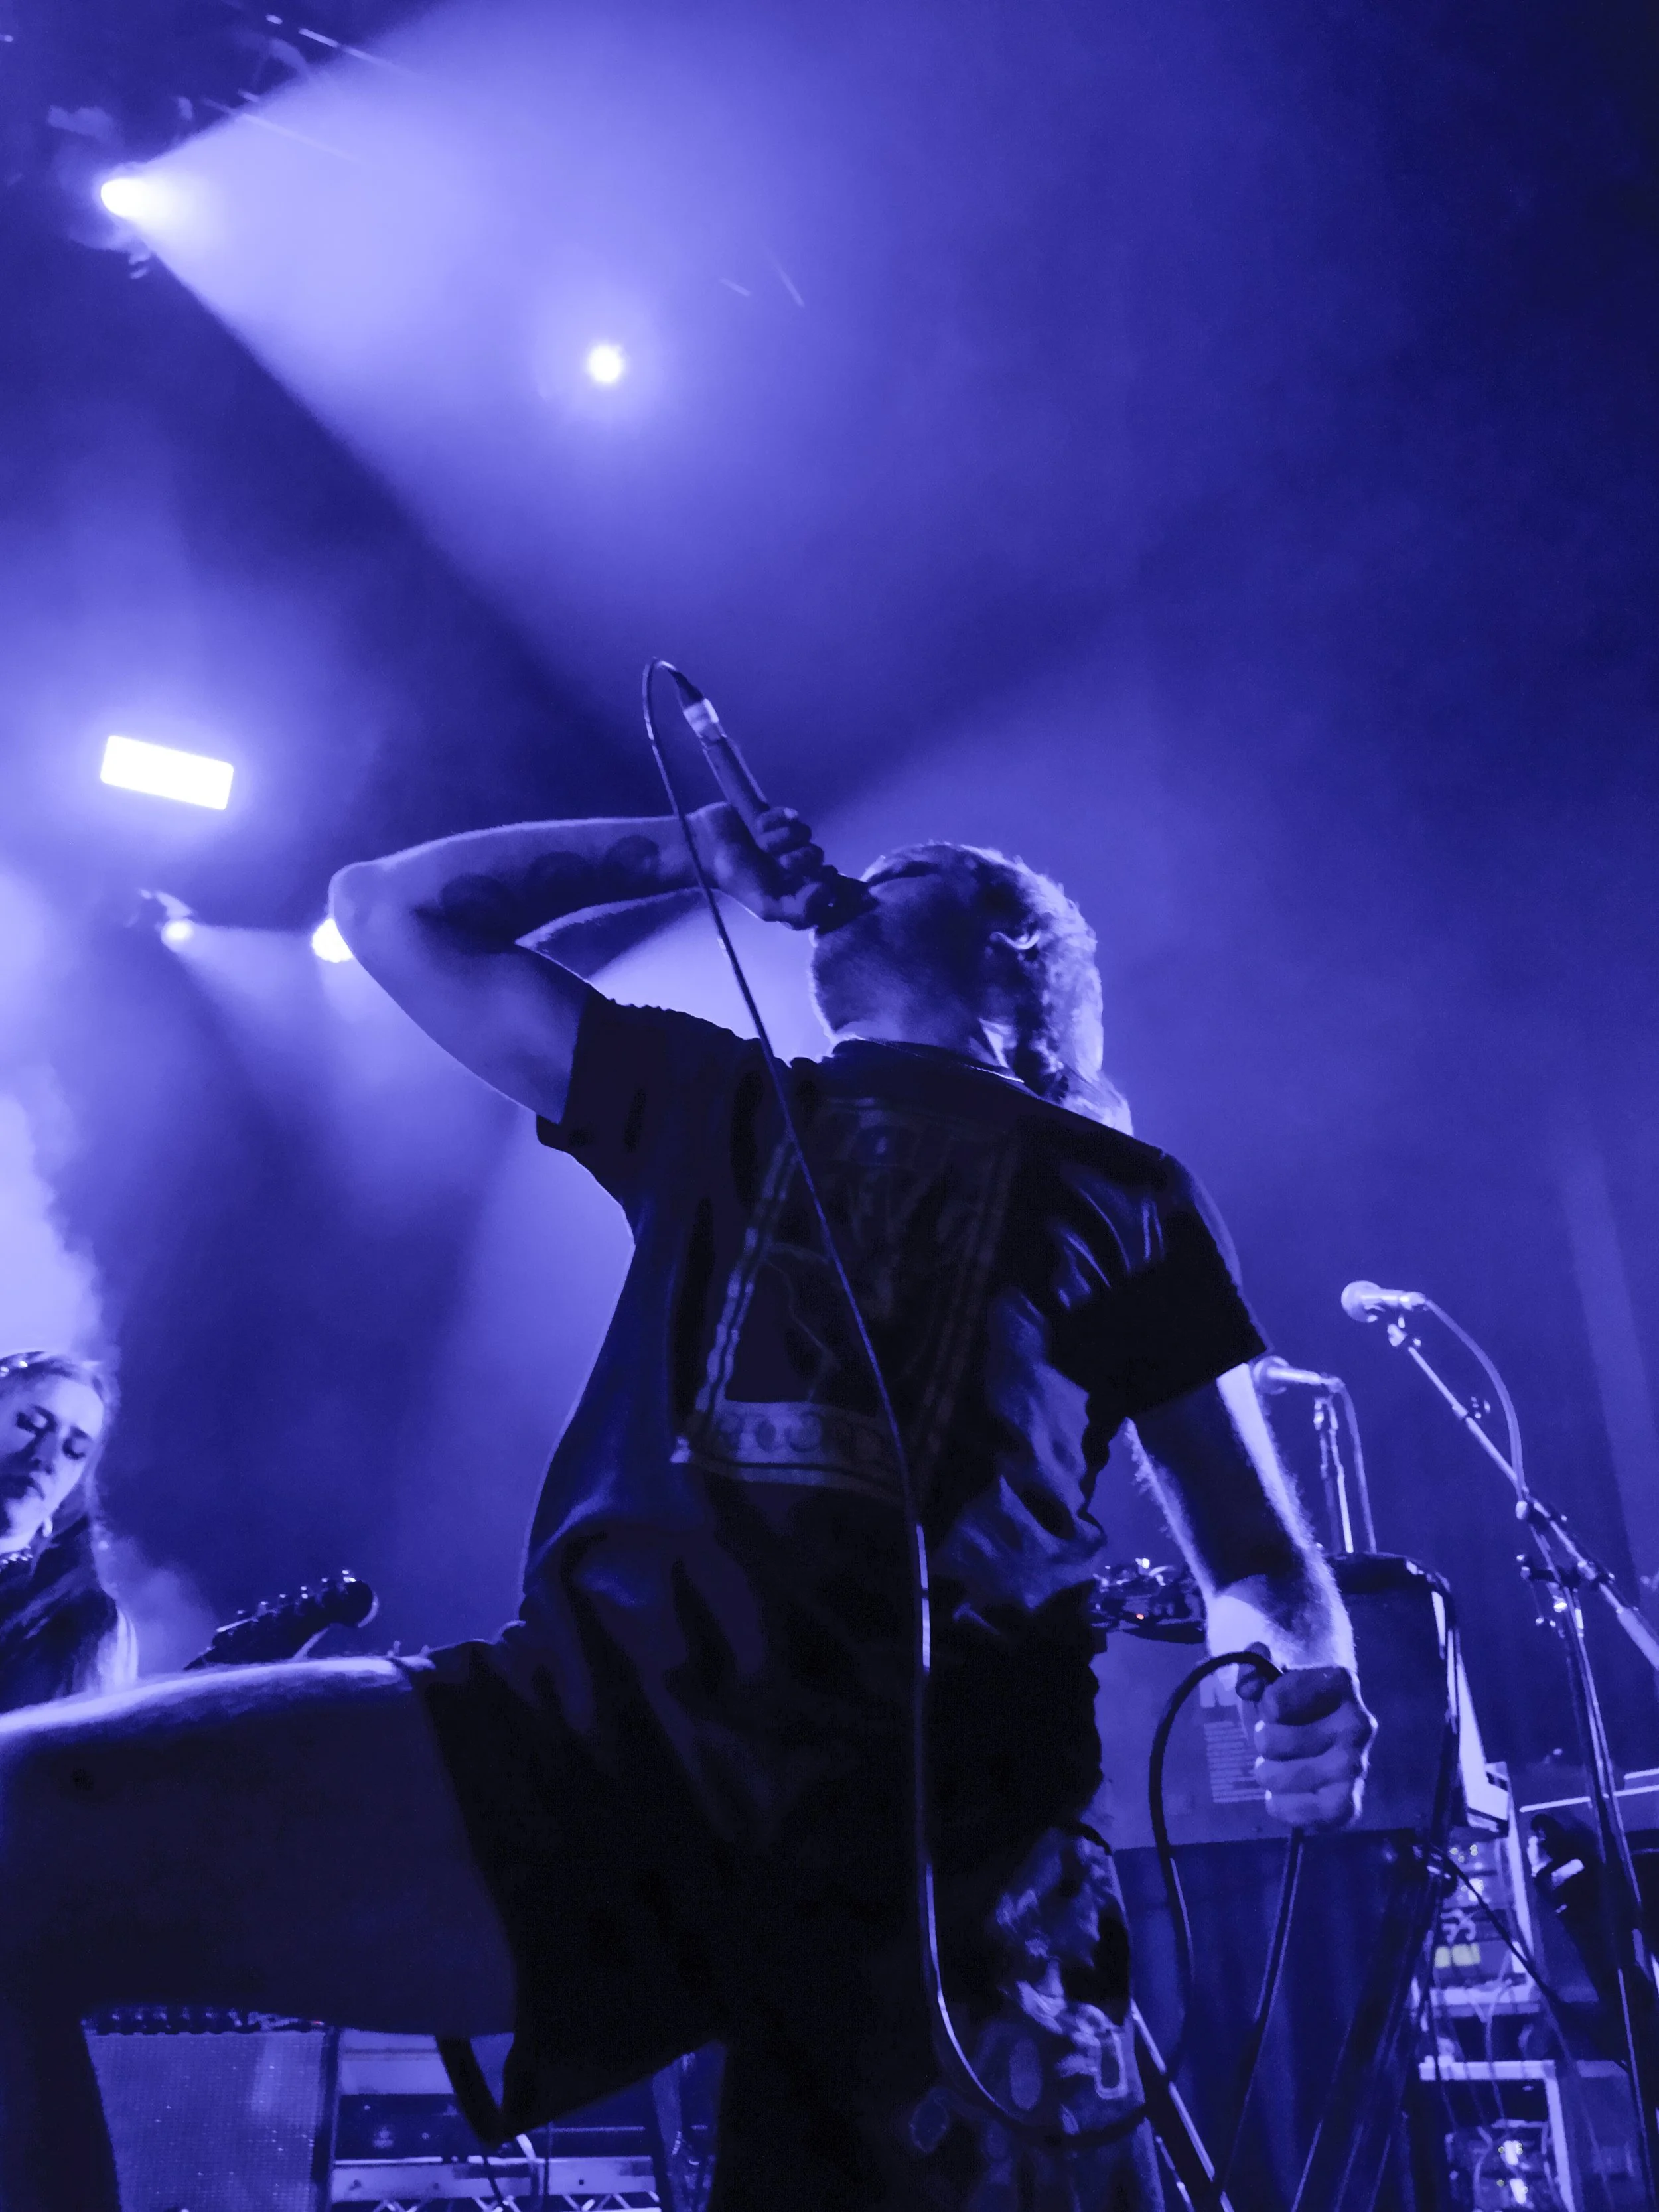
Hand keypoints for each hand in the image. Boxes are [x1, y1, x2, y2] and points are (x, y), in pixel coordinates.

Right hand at [690, 803, 849, 929]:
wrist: (705, 847)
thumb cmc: (734, 879)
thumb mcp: (765, 906)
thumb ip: (798, 911)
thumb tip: (826, 892)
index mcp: (795, 888)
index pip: (827, 886)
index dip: (825, 882)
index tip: (814, 881)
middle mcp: (795, 865)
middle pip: (818, 857)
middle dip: (803, 858)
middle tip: (781, 862)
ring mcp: (787, 840)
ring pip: (806, 834)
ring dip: (784, 837)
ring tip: (761, 843)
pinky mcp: (778, 819)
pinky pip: (792, 815)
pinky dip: (776, 819)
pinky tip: (758, 825)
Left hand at [1238, 1654, 1373, 1830]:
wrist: (1325, 1733)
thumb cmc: (1293, 1702)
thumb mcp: (1270, 1676)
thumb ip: (1253, 1671)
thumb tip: (1248, 1688)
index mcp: (1339, 1682)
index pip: (1276, 1698)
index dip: (1264, 1705)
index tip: (1271, 1707)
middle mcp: (1358, 1723)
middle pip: (1275, 1740)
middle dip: (1263, 1742)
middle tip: (1270, 1743)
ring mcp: (1358, 1765)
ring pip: (1287, 1777)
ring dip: (1268, 1775)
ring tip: (1271, 1768)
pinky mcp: (1351, 1803)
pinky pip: (1308, 1814)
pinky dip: (1284, 1808)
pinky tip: (1278, 1797)